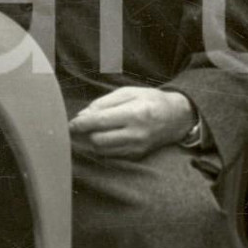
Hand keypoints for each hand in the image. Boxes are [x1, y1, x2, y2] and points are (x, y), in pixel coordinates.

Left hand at [69, 86, 196, 159]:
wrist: (177, 117)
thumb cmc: (150, 100)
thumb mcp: (128, 92)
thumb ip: (103, 103)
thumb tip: (82, 115)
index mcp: (134, 113)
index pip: (100, 122)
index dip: (81, 124)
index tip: (71, 124)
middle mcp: (136, 134)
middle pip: (98, 140)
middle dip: (87, 132)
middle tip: (86, 124)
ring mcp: (137, 147)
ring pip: (103, 150)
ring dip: (94, 140)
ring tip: (98, 129)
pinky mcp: (137, 156)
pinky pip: (112, 154)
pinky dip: (104, 146)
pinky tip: (108, 136)